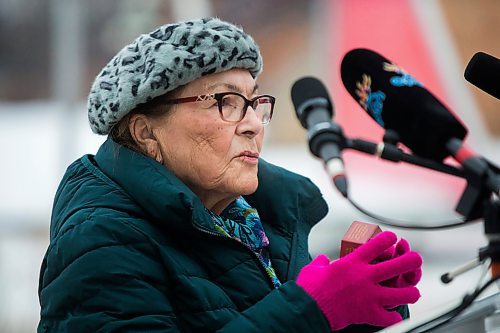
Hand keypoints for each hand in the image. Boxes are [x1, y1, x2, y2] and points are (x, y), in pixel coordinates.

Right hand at [296, 231, 420, 330]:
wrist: (309, 308)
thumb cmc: (310, 289)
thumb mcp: (313, 268)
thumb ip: (321, 262)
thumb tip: (322, 260)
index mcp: (352, 263)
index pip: (375, 245)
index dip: (387, 239)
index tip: (392, 238)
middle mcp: (364, 277)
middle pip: (395, 266)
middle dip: (409, 261)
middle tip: (416, 259)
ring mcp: (369, 295)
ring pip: (399, 294)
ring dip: (409, 293)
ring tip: (414, 292)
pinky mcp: (369, 313)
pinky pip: (388, 317)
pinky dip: (393, 318)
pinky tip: (395, 317)